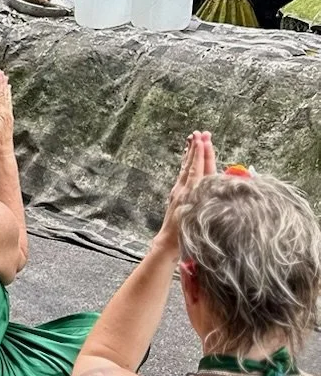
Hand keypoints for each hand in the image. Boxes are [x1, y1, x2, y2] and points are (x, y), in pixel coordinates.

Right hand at [0, 69, 13, 153]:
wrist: (4, 147)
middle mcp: (5, 110)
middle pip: (2, 92)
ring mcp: (7, 112)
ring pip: (6, 95)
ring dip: (4, 84)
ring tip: (4, 75)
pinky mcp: (8, 114)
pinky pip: (8, 100)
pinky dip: (8, 92)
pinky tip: (8, 88)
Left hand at [156, 130, 217, 246]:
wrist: (169, 243)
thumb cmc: (185, 235)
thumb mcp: (193, 219)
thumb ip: (199, 204)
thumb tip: (206, 188)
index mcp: (191, 195)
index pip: (199, 170)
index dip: (202, 155)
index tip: (204, 140)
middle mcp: (185, 190)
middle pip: (193, 165)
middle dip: (198, 149)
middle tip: (201, 133)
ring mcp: (180, 191)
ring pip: (187, 168)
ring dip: (191, 152)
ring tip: (193, 138)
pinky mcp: (177, 193)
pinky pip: (184, 174)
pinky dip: (187, 163)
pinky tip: (188, 157)